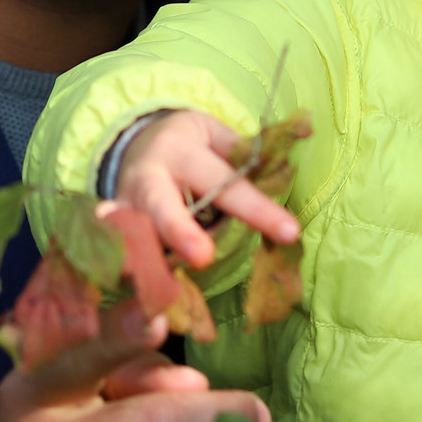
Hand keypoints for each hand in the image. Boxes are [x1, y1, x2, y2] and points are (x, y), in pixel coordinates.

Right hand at [112, 109, 300, 270]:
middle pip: (161, 204)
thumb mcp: (214, 134)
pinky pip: (120, 251)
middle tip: (203, 258)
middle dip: (179, 230)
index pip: (224, 182)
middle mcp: (146, 177)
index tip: (290, 231)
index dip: (257, 208)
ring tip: (161, 287)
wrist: (131, 145)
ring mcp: (123, 205)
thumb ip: (252, 147)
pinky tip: (136, 290)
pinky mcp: (112, 229)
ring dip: (147, 258)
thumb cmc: (187, 145)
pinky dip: (126, 269)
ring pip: (134, 232)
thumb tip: (310, 131)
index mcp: (180, 150)